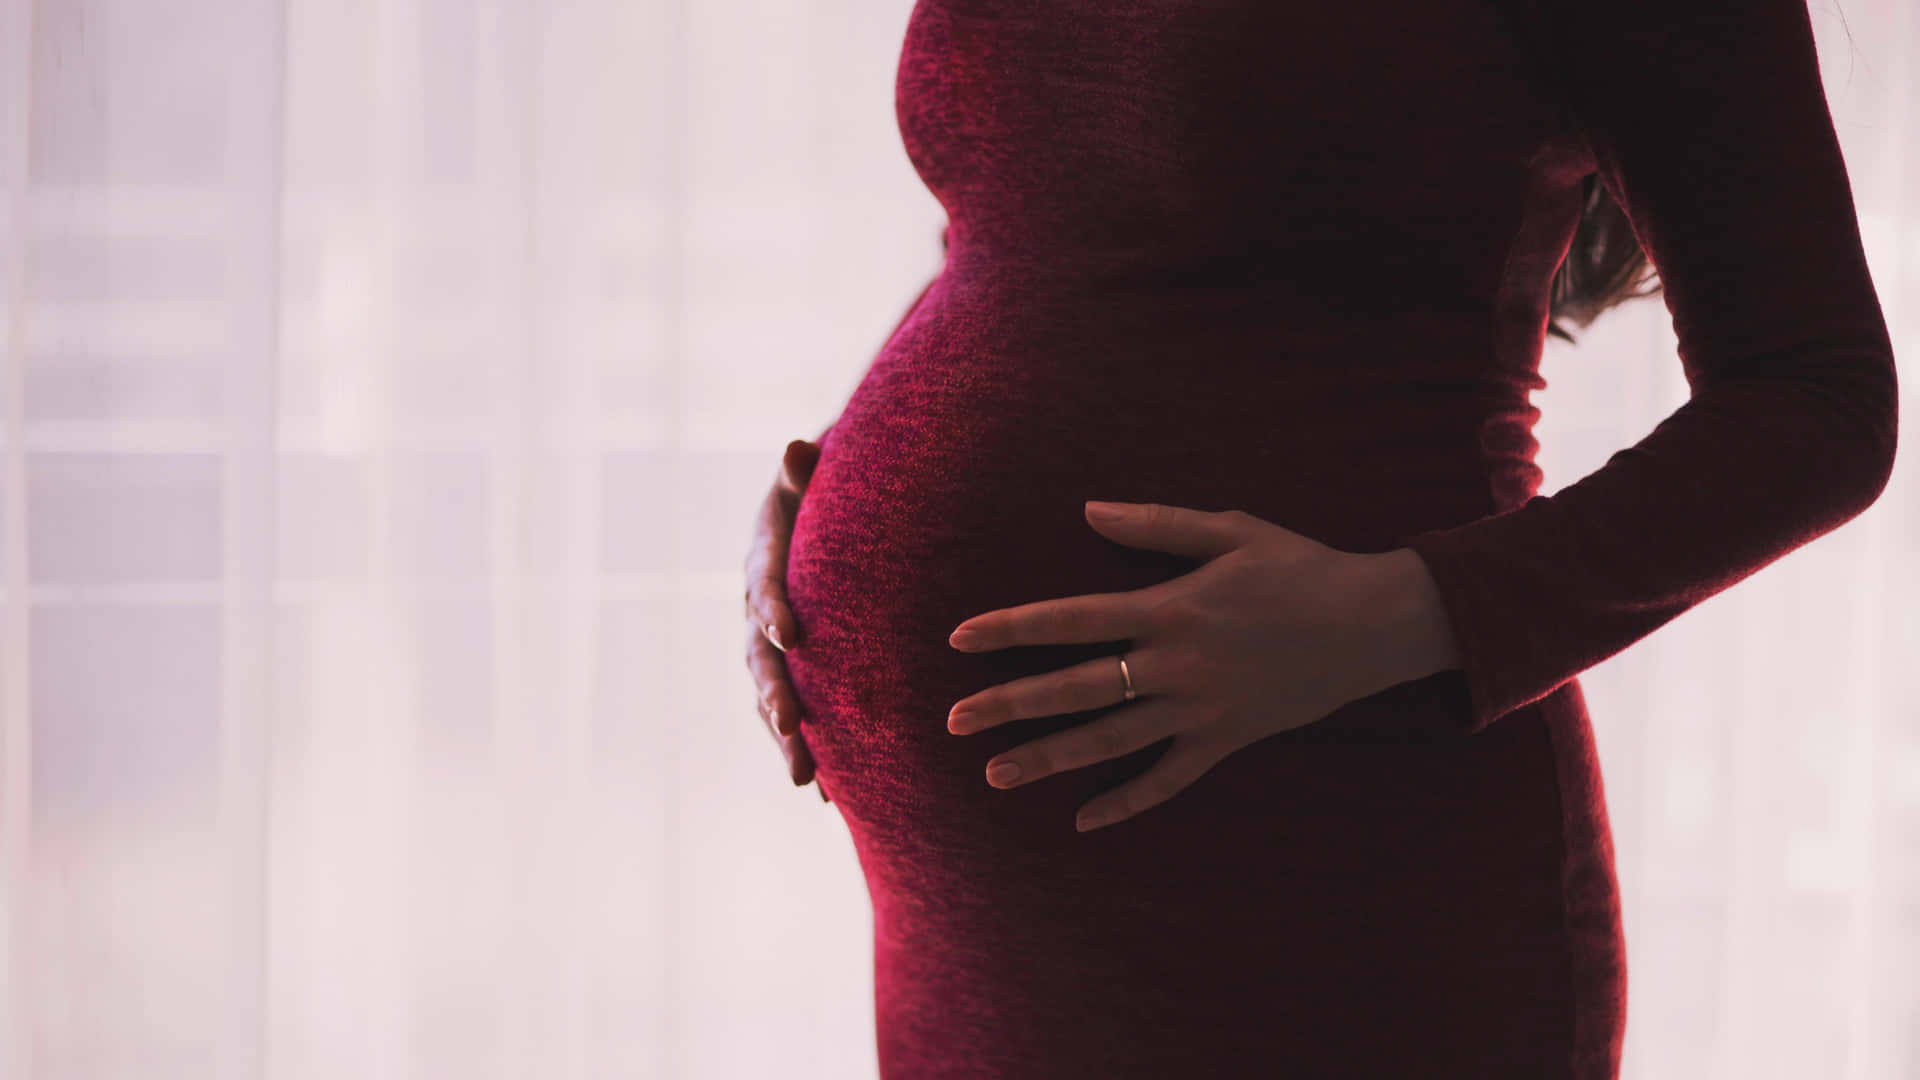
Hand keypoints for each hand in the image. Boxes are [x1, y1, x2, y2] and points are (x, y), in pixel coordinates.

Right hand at [743, 437, 830, 801]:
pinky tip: (831, 795)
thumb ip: (805, 470)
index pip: (763, 584)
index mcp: (763, 561)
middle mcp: (757, 611)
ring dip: (786, 738)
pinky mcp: (792, 672)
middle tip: (791, 725)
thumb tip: (798, 446)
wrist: (825, 517)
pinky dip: (809, 750)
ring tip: (806, 778)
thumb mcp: (813, 475)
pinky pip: (795, 715)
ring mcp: (770, 647)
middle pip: (759, 657)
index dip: (771, 607)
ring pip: (771, 697)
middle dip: (775, 693)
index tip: (789, 633)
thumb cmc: (824, 491)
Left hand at [945, 501, 1428, 832]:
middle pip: (1076, 689)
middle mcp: (1175, 665)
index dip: (1012, 628)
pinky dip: (1128, 801)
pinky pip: (1169, 780)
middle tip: (954, 721)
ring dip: (1051, 759)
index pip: (1070, 620)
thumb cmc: (1301, 567)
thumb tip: (1087, 510)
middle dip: (1010, 704)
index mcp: (1169, 608)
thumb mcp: (1230, 529)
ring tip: (997, 773)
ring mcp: (1201, 709)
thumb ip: (1155, 525)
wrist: (1375, 623)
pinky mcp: (1227, 740)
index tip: (960, 639)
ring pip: (1111, 741)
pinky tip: (1085, 820)